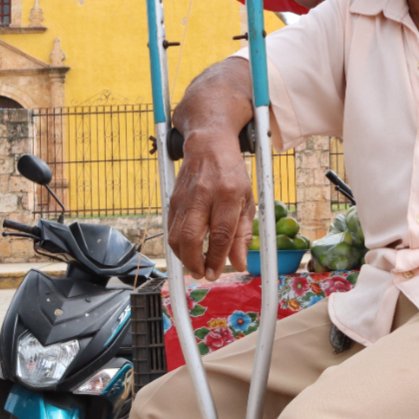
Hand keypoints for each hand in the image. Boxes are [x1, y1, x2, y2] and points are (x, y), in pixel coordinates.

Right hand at [165, 128, 254, 279]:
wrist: (208, 144)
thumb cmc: (231, 173)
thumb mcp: (247, 201)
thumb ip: (244, 234)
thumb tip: (239, 263)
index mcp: (227, 194)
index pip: (221, 233)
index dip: (217, 258)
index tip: (216, 272)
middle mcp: (203, 195)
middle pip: (191, 237)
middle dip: (194, 262)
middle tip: (202, 273)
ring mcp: (184, 197)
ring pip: (175, 235)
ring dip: (183, 257)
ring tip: (195, 266)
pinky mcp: (172, 199)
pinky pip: (170, 228)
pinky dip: (177, 245)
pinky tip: (186, 251)